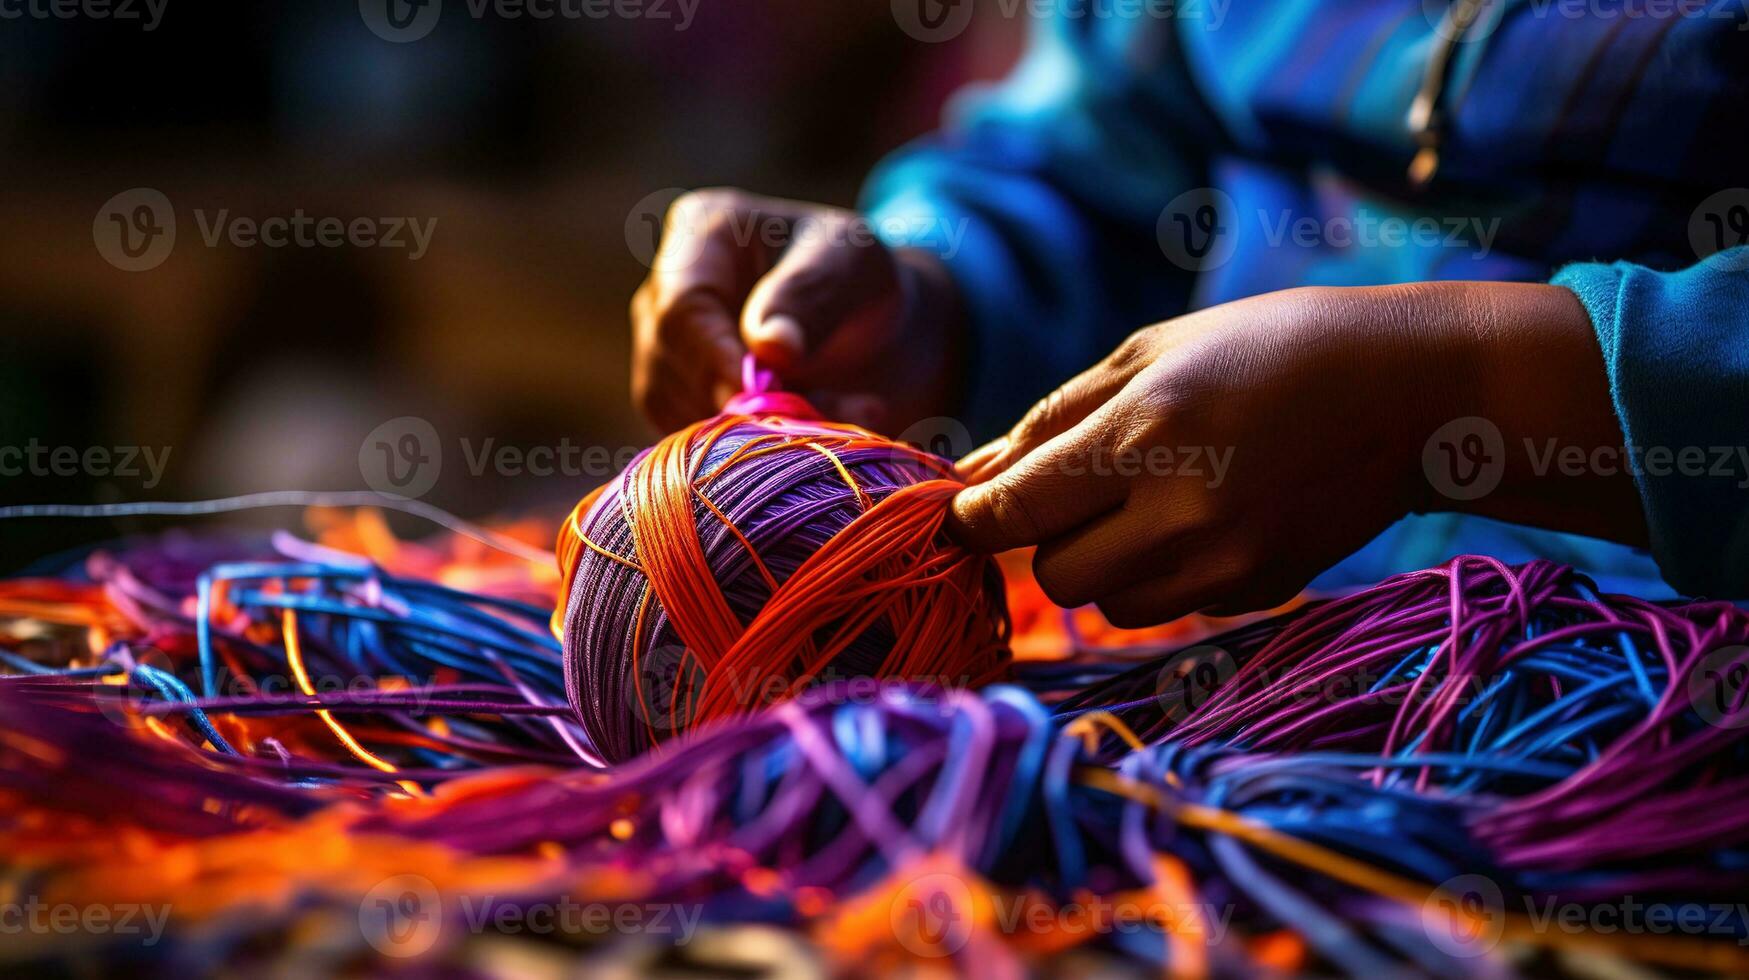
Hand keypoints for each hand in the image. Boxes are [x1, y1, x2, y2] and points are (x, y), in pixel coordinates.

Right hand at [629, 188, 962, 431]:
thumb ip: (810, 294)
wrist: (871, 330)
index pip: (681, 306)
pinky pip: (696, 447)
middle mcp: (663, 296)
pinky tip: (812, 434)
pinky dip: (752, 453)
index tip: (764, 391)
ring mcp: (663, 356)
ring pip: (680, 412)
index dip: (716, 356)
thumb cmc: (857, 276)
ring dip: (755, 432)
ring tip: (835, 418)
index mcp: (699, 233)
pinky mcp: (678, 408)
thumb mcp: (850, 263)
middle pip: (671, 364)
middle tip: (819, 414)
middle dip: (742, 401)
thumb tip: (771, 347)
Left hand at [948, 283, 1645, 626]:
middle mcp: (1183, 512)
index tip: (959, 512)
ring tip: (1151, 499)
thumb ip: (1052, 420)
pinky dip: (1163, 573)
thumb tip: (971, 477)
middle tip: (1078, 491)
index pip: (1016, 509)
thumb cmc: (1264, 347)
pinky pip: (1171, 607)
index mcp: (1144, 434)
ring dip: (1104, 562)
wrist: (1407, 391)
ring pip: (1109, 604)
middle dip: (1047, 538)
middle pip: (1054, 574)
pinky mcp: (1260, 592)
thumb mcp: (1150, 354)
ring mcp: (1227, 563)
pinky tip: (1208, 516)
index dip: (972, 517)